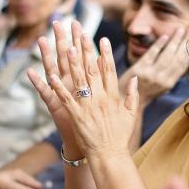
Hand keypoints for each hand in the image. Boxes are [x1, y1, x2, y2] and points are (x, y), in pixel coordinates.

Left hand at [28, 20, 138, 159]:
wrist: (110, 155)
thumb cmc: (120, 137)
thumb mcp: (131, 115)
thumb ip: (133, 96)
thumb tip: (136, 79)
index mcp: (113, 97)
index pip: (109, 70)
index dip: (105, 54)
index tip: (102, 39)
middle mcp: (101, 98)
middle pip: (93, 70)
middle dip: (87, 50)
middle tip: (82, 33)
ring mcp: (88, 106)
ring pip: (79, 80)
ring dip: (73, 63)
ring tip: (68, 47)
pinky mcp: (76, 116)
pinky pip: (66, 98)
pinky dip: (59, 87)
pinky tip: (52, 75)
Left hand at [119, 27, 188, 105]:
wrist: (124, 102)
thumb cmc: (143, 93)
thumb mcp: (161, 87)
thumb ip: (172, 75)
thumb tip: (184, 62)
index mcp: (169, 83)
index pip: (184, 64)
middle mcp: (162, 80)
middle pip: (178, 58)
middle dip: (185, 42)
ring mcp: (151, 75)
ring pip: (167, 55)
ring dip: (175, 41)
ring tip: (181, 29)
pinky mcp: (139, 70)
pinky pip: (151, 55)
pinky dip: (159, 45)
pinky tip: (164, 36)